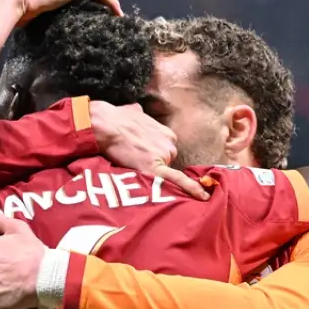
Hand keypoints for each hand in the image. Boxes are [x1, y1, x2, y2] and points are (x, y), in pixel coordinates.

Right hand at [0, 0, 121, 25]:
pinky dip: (111, 2)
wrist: (11, 1)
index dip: (89, 3)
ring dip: (109, 2)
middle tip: (111, 19)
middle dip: (102, 3)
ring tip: (117, 17)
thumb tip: (41, 43)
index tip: (97, 18)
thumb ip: (43, 21)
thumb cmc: (16, 13)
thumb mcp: (34, 16)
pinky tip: (118, 13)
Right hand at [89, 101, 206, 200]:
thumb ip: (139, 115)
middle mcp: (170, 143)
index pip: (167, 151)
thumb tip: (133, 111)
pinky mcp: (156, 167)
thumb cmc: (115, 118)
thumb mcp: (133, 111)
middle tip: (135, 161)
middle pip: (168, 163)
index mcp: (166, 132)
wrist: (106, 125)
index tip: (146, 158)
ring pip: (166, 173)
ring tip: (134, 167)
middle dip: (155, 166)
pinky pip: (176, 180)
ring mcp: (164, 155)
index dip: (156, 157)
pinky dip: (191, 188)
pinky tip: (202, 197)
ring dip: (153, 174)